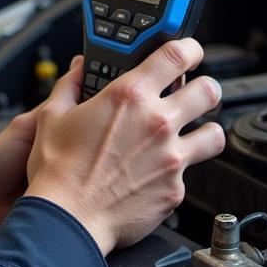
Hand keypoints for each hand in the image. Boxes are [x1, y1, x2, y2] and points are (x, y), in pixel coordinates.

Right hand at [24, 39, 223, 254]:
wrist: (67, 218)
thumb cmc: (58, 170)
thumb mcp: (51, 116)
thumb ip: (69, 86)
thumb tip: (75, 70)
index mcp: (128, 97)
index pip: (177, 55)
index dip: (189, 48)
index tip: (188, 51)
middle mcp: (156, 123)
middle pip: (209, 91)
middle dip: (205, 87)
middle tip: (194, 92)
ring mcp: (171, 157)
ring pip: (215, 134)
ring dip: (205, 130)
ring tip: (192, 133)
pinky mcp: (175, 189)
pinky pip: (190, 173)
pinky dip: (178, 170)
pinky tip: (159, 172)